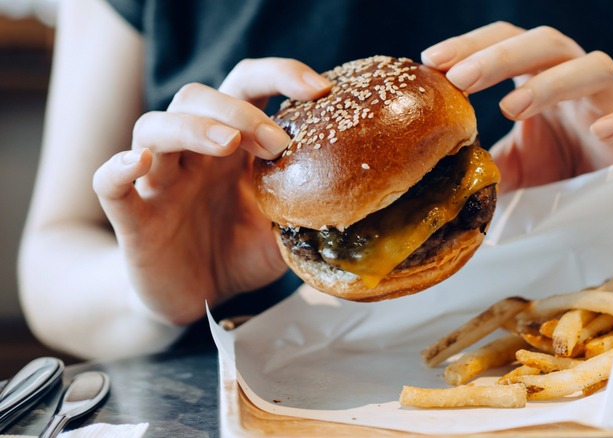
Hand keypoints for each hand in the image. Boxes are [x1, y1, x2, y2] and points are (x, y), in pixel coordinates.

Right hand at [92, 58, 331, 324]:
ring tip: (227, 144)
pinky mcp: (132, 217)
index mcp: (232, 148)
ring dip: (192, 127)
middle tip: (277, 144)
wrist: (195, 299)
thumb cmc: (237, 254)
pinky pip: (108, 183)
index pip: (245, 87)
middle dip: (240, 110)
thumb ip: (307, 209)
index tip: (320, 89)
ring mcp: (158, 181)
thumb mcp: (283, 231)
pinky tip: (138, 164)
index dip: (279, 75)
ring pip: (153, 127)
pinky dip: (117, 168)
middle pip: (197, 97)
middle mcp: (193, 155)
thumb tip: (356, 202)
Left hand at [422, 22, 612, 191]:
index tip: (431, 60)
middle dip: (500, 56)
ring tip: (510, 109)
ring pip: (596, 67)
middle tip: (460, 79)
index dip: (472, 45)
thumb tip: (434, 171)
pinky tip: (600, 130)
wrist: (606, 207)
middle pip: (546, 44)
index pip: (507, 41)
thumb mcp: (509, 168)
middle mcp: (577, 80)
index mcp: (541, 79)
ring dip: (552, 82)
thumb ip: (480, 161)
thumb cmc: (556, 175)